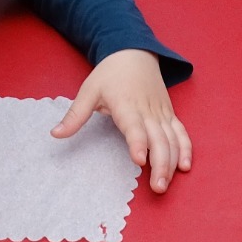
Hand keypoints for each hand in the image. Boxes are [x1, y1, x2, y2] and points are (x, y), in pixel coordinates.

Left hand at [55, 48, 191, 193]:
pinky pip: (181, 133)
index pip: (134, 127)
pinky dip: (185, 149)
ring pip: (172, 140)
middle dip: (161, 164)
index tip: (139, 160)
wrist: (135, 53)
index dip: (138, 143)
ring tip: (165, 184)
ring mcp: (161, 113)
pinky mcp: (169, 114)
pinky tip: (185, 166)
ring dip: (172, 162)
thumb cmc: (110, 74)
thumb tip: (55, 134)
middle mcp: (148, 111)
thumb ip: (75, 115)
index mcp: (126, 105)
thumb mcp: (88, 90)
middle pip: (159, 140)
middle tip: (157, 187)